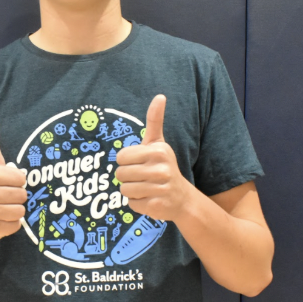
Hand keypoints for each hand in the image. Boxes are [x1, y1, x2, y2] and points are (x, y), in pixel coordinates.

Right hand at [0, 114, 26, 241]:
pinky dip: (12, 225)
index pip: (21, 177)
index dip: (18, 181)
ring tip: (3, 208)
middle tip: (5, 197)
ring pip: (20, 211)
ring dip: (16, 211)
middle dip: (18, 197)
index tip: (7, 182)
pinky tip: (0, 221)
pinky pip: (16, 226)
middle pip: (22, 195)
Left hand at [115, 95, 190, 221]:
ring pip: (124, 190)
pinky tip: (150, 199)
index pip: (121, 157)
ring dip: (132, 191)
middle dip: (128, 177)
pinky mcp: (156, 206)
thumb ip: (155, 120)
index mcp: (159, 151)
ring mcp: (160, 189)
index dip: (127, 162)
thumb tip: (160, 95)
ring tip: (147, 188)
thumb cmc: (164, 167)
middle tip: (143, 178)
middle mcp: (161, 169)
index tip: (141, 163)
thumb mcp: (159, 143)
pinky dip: (138, 203)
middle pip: (120, 174)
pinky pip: (131, 203)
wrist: (182, 198)